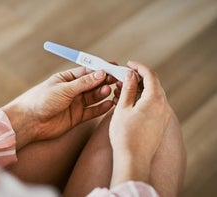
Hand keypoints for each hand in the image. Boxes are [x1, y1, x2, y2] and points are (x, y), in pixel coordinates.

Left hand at [2, 67, 115, 149]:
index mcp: (67, 78)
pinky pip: (92, 112)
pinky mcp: (77, 117)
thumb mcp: (63, 89)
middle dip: (105, 81)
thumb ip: (83, 83)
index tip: (114, 68)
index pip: (87, 71)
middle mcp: (72, 90)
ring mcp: (75, 104)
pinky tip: (109, 104)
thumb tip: (100, 73)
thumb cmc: (41, 100)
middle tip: (117, 80)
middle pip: (93, 84)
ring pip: (94, 97)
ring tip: (110, 91)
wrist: (30, 122)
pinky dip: (101, 108)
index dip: (101, 69)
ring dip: (103, 93)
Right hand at [109, 61, 171, 185]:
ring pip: (151, 96)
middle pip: (152, 85)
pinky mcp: (160, 124)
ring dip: (137, 90)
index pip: (150, 75)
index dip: (138, 67)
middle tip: (121, 78)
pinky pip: (152, 106)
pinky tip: (127, 103)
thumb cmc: (125, 135)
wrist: (133, 159)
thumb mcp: (122, 108)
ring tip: (120, 91)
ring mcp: (163, 116)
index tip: (128, 64)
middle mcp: (163, 106)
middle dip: (136, 79)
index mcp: (155, 99)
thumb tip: (129, 75)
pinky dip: (141, 100)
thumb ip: (127, 89)